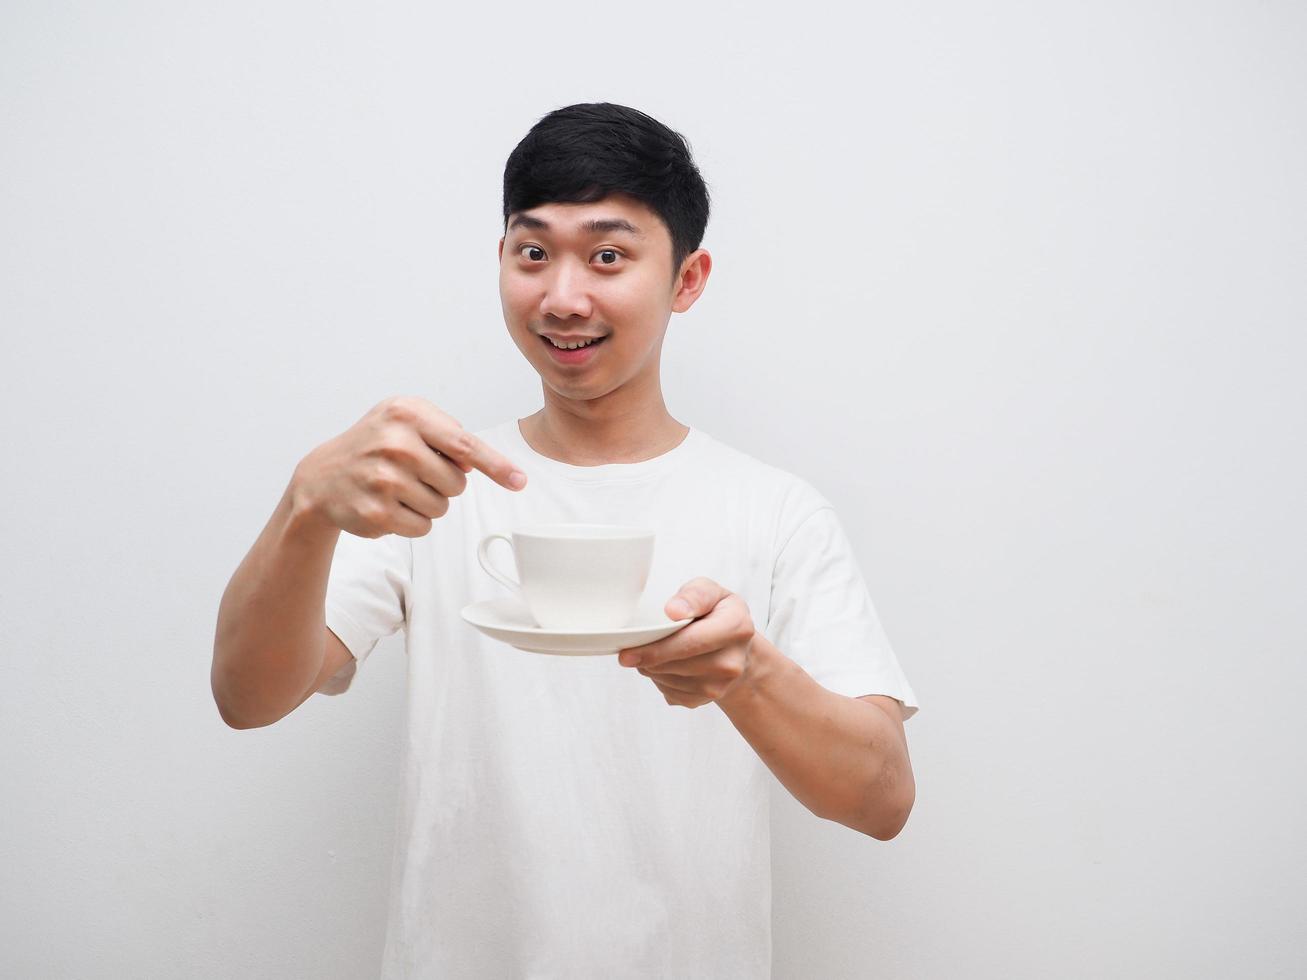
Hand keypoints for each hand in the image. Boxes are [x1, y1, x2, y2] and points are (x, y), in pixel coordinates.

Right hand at [291, 396, 526, 537]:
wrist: (323, 476)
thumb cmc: (375, 444)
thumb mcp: (406, 420)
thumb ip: (447, 434)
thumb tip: (479, 463)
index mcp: (407, 414)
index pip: (464, 444)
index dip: (496, 465)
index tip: (519, 481)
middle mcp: (394, 444)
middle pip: (457, 482)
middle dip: (444, 483)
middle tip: (413, 472)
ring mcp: (383, 479)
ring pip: (441, 508)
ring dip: (428, 503)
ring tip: (398, 487)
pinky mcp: (376, 512)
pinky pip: (422, 528)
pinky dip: (412, 521)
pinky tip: (388, 505)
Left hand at [617, 578, 757, 707]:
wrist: (736, 649)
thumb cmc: (717, 614)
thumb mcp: (711, 591)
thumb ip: (694, 595)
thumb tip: (674, 611)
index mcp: (737, 628)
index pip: (692, 642)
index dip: (656, 648)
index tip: (626, 653)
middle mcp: (732, 663)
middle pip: (676, 664)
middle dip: (648, 657)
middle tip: (630, 650)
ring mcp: (719, 687)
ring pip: (667, 680)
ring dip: (651, 667)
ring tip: (654, 651)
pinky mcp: (702, 701)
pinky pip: (667, 692)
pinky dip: (658, 679)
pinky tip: (664, 664)